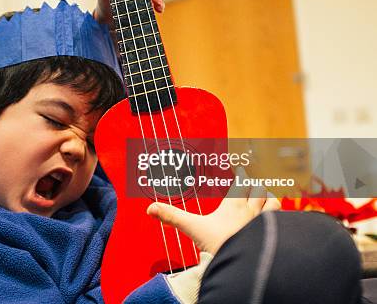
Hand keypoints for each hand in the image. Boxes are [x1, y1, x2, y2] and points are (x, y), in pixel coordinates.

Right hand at [146, 170, 280, 254]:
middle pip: (258, 189)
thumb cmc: (218, 245)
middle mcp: (252, 211)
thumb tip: (150, 208)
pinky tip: (278, 221)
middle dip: (255, 185)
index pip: (241, 182)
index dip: (241, 174)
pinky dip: (280, 217)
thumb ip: (172, 217)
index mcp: (233, 205)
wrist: (241, 265)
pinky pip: (283, 220)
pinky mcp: (275, 235)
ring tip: (266, 198)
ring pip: (273, 202)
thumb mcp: (192, 229)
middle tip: (251, 183)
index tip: (240, 168)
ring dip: (269, 198)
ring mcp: (266, 223)